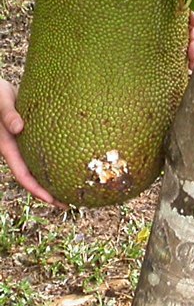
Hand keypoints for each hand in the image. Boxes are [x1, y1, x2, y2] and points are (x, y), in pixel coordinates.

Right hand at [0, 78, 64, 206]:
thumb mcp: (1, 101)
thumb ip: (8, 114)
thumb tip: (19, 127)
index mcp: (8, 147)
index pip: (22, 174)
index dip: (36, 189)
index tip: (50, 200)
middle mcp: (17, 149)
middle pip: (33, 176)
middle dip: (49, 191)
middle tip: (68, 204)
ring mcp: (25, 143)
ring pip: (40, 165)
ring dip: (54, 178)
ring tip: (74, 188)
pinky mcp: (33, 134)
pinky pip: (45, 150)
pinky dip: (56, 158)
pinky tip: (73, 160)